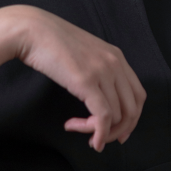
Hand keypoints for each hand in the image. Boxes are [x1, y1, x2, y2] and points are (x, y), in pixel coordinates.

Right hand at [11, 6, 146, 151]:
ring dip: (99, 131)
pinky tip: (89, 140)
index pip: (138, 95)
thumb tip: (98, 98)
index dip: (133, 119)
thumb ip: (96, 71)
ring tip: (76, 127)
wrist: (31, 30)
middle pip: (132, 109)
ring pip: (116, 116)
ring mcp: (102, 72)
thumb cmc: (51, 43)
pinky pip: (103, 117)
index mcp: (116, 56)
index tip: (120, 132)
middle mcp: (115, 63)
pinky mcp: (86, 81)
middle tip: (100, 140)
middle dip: (119, 131)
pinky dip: (99, 134)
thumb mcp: (84, 54)